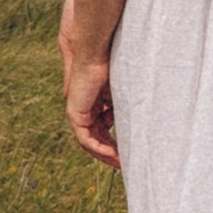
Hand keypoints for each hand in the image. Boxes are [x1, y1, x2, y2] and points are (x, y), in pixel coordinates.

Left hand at [62, 32, 119, 166]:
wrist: (96, 48)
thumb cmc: (111, 60)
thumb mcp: (121, 87)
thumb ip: (123, 103)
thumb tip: (138, 120)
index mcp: (96, 100)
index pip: (104, 126)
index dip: (116, 140)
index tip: (131, 150)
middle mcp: (86, 106)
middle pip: (98, 136)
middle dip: (112, 151)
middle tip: (127, 163)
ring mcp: (79, 110)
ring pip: (91, 141)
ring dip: (106, 154)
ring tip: (122, 164)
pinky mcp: (75, 113)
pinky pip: (85, 139)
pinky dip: (99, 149)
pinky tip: (113, 156)